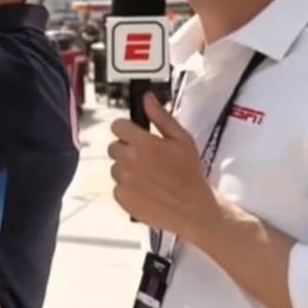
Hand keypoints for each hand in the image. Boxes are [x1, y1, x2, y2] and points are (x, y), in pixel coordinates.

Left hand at [108, 92, 220, 240]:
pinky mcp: (121, 198)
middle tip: (148, 160)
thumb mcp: (182, 140)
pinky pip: (118, 187)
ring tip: (149, 178)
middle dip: (127, 150)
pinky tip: (146, 191)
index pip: (117, 126)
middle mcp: (127, 160)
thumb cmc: (190, 173)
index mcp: (141, 143)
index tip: (137, 136)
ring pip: (116, 168)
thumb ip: (161, 117)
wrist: (193, 210)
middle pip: (114, 147)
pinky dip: (128, 188)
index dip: (127, 130)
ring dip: (127, 170)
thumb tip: (147, 97)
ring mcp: (122, 180)